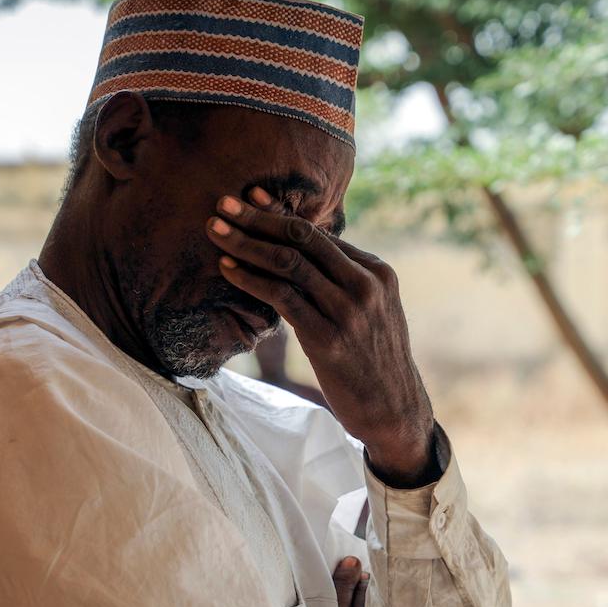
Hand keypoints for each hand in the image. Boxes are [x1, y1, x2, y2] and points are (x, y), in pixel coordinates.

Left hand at [207, 191, 438, 486]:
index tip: (252, 197)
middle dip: (259, 218)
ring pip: (289, 263)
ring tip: (214, 230)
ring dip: (246, 243)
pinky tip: (227, 269)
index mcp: (378, 272)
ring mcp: (349, 311)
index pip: (321, 233)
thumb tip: (302, 255)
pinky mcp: (328, 339)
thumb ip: (344, 282)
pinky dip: (250, 279)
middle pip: (303, 239)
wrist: (393, 409)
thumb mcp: (371, 312)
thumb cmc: (372, 361)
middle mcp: (366, 285)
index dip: (282, 213)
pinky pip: (282, 297)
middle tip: (223, 203)